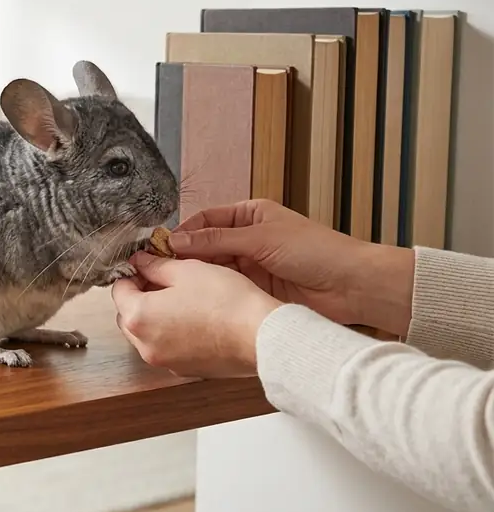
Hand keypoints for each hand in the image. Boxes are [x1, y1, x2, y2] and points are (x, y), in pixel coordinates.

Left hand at [111, 252, 281, 378]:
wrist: (260, 335)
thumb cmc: (226, 301)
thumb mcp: (187, 270)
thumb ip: (156, 266)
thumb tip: (140, 261)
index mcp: (138, 318)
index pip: (118, 291)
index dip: (131, 273)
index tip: (146, 265)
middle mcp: (145, 345)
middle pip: (128, 315)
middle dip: (141, 296)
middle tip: (164, 280)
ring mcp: (165, 361)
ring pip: (148, 334)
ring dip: (156, 317)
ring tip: (182, 299)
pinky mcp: (186, 370)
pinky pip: (168, 348)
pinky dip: (173, 334)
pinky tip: (195, 319)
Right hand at [168, 199, 414, 337]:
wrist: (351, 286)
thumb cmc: (317, 251)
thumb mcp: (261, 238)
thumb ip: (217, 240)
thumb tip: (177, 241)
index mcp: (250, 214)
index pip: (206, 220)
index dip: (183, 233)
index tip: (161, 247)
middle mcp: (248, 238)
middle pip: (205, 245)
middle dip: (185, 256)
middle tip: (160, 269)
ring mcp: (251, 265)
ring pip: (213, 268)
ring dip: (196, 275)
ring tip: (173, 284)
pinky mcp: (255, 289)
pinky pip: (225, 287)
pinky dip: (210, 290)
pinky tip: (194, 297)